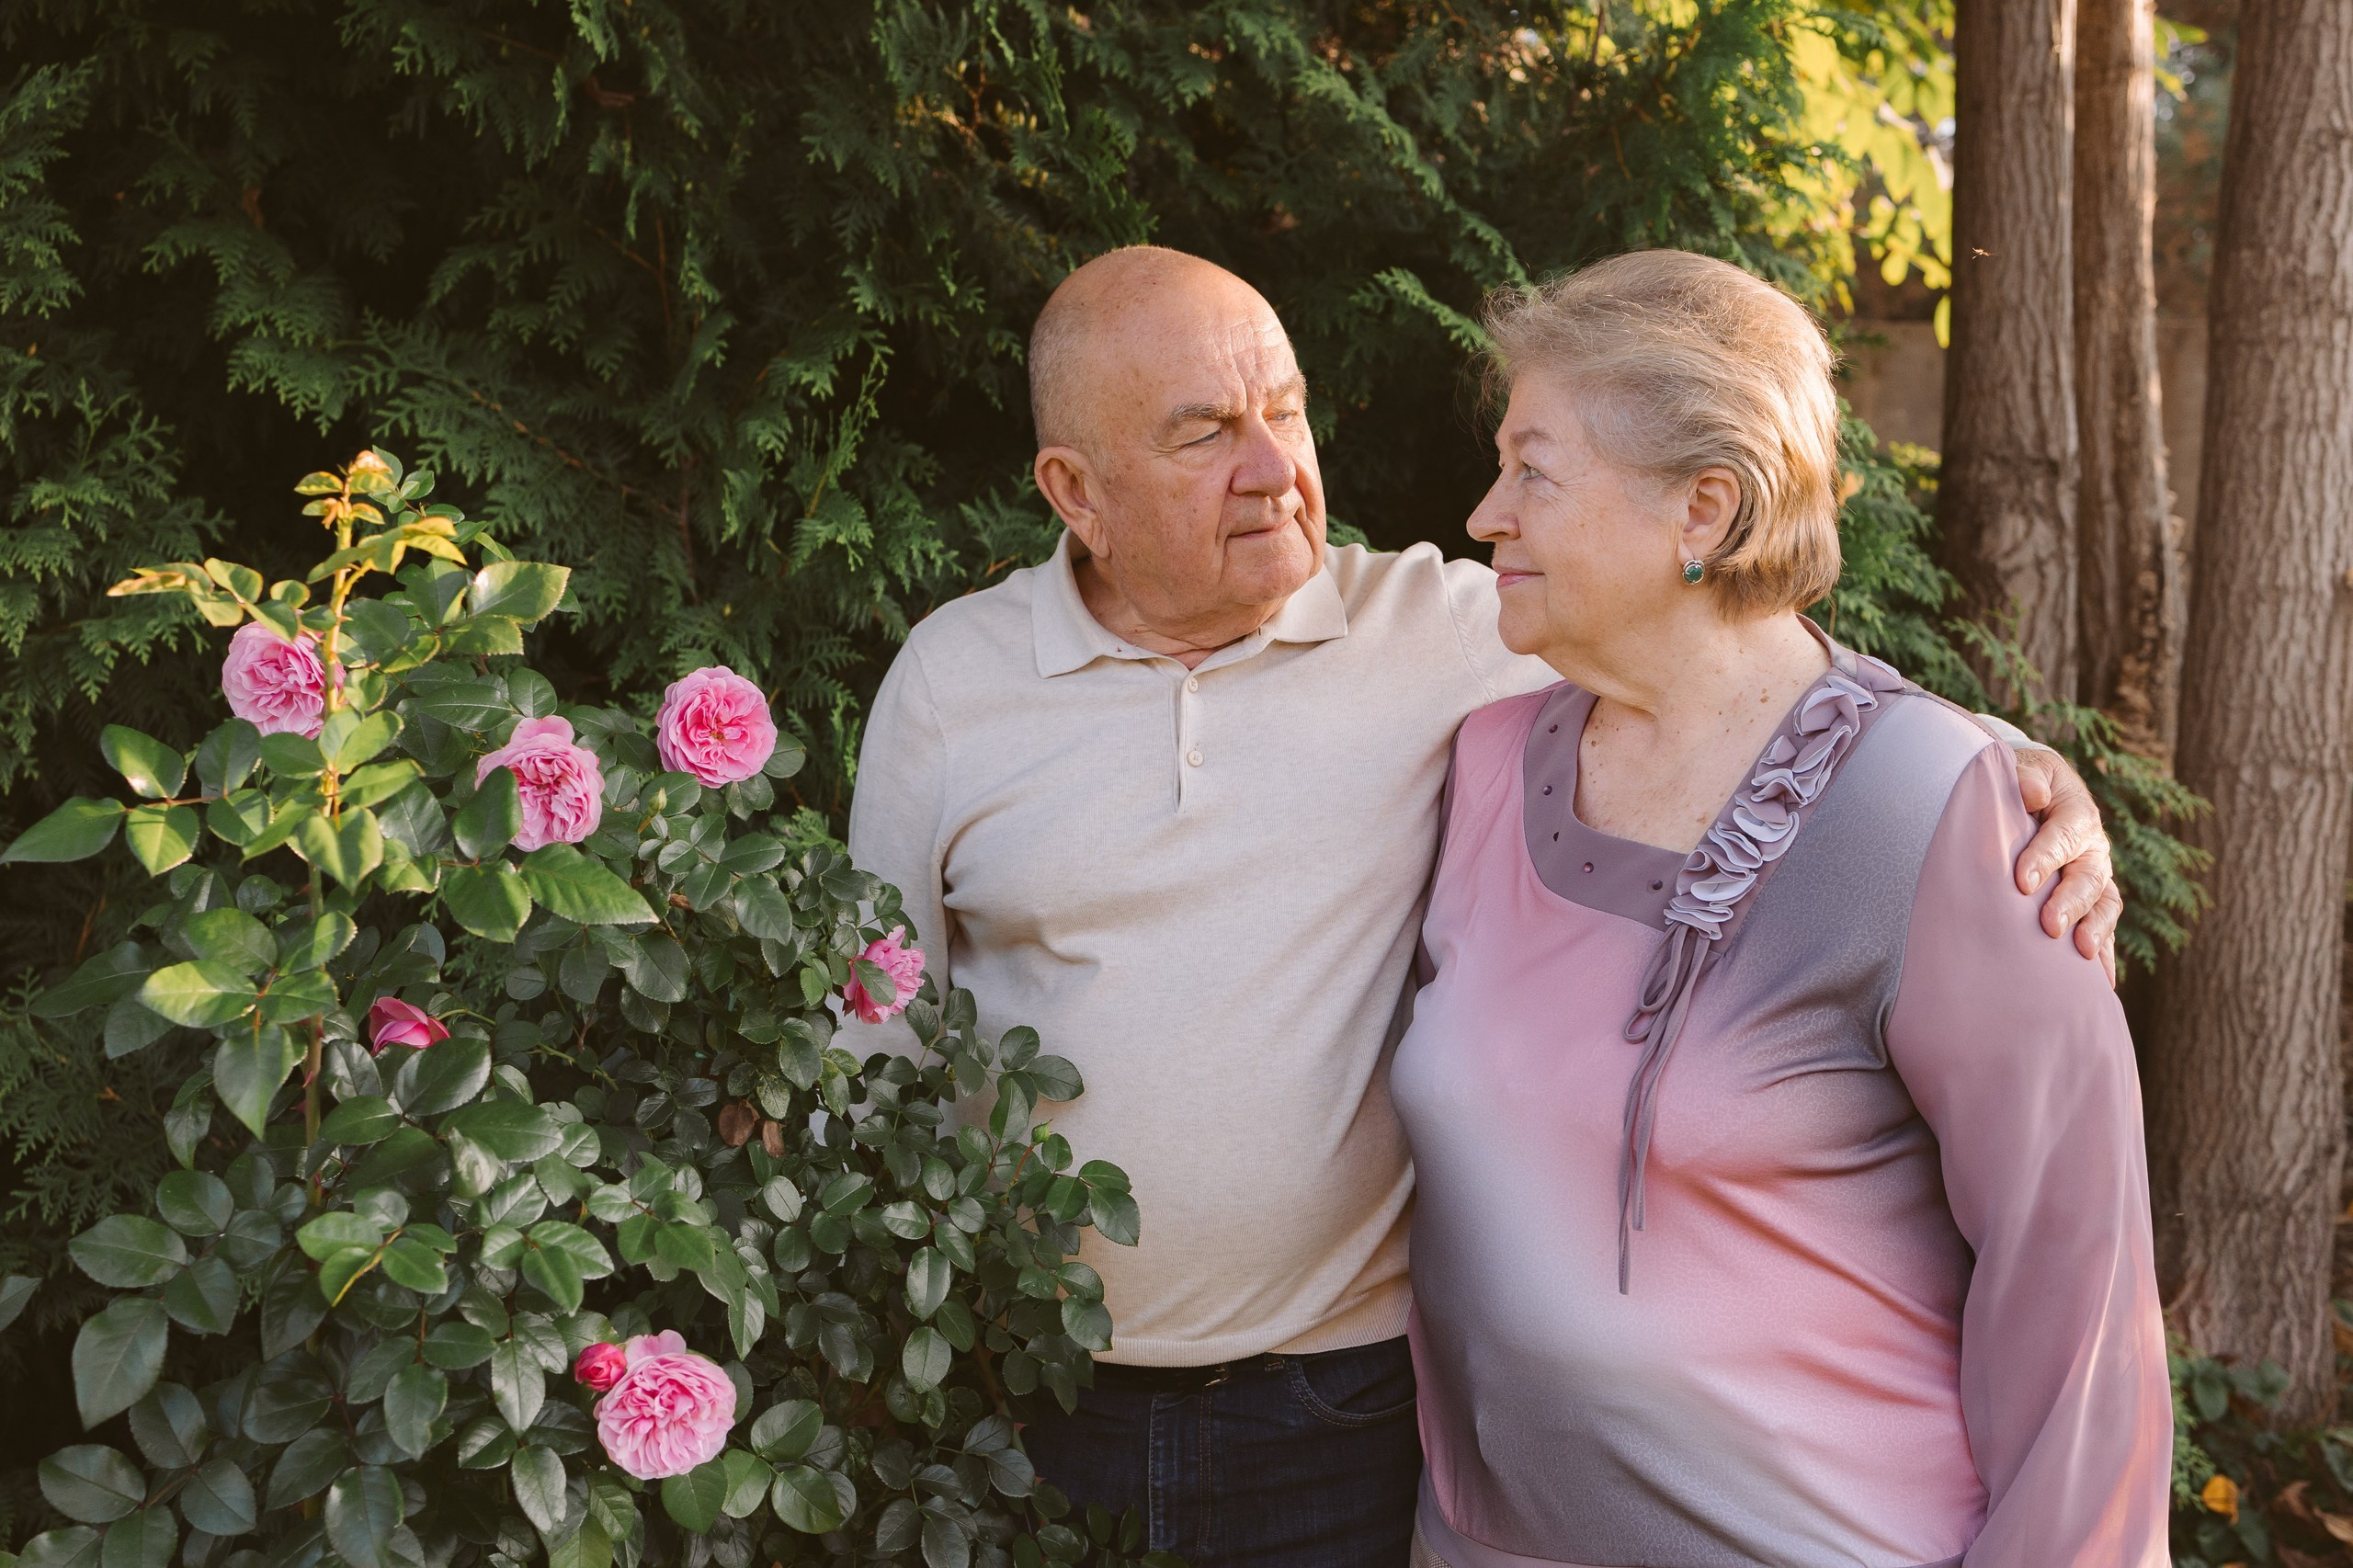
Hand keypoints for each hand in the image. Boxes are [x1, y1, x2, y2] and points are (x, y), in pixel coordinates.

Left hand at [2013, 747, 2120, 986]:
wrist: (2032, 792)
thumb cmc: (2020, 783)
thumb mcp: (2022, 768)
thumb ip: (2024, 776)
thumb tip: (2030, 791)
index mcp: (2076, 812)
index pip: (2064, 834)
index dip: (2045, 856)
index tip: (2021, 881)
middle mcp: (2093, 848)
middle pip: (2088, 876)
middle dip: (2070, 901)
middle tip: (2049, 924)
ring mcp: (2096, 876)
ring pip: (2104, 905)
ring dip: (2095, 929)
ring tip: (2082, 953)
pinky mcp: (2091, 902)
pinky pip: (2103, 929)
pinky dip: (2105, 955)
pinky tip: (2100, 983)